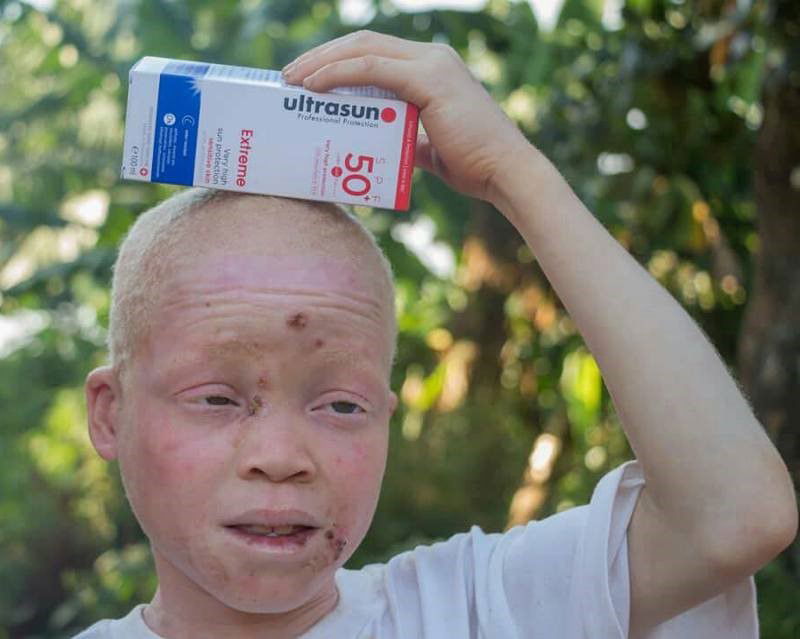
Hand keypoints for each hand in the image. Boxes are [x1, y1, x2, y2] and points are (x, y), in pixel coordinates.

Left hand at [282, 30, 532, 203]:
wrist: (505, 174)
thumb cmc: (473, 165)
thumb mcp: (430, 146)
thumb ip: (407, 137)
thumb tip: (381, 146)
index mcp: (432, 68)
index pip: (375, 52)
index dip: (338, 59)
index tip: (307, 77)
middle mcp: (432, 57)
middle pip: (363, 43)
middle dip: (322, 55)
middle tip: (289, 76)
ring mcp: (432, 64)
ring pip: (363, 50)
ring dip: (322, 61)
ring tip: (292, 80)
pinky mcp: (429, 80)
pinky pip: (372, 69)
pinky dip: (339, 74)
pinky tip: (314, 86)